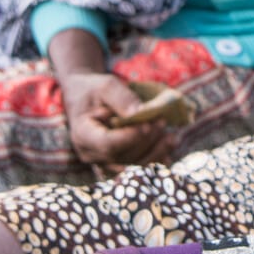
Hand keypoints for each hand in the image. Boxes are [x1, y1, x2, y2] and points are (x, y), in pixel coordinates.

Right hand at [55, 71, 171, 165]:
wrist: (84, 100)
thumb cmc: (93, 90)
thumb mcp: (105, 86)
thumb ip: (121, 97)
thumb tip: (140, 112)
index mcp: (83, 134)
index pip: (108, 144)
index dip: (131, 137)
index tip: (149, 124)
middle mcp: (91, 154)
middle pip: (123, 155)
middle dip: (147, 140)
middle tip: (162, 121)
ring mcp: (103, 162)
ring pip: (133, 165)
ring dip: (155, 151)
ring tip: (171, 135)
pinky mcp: (116, 163)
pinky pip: (138, 167)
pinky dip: (156, 158)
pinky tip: (168, 147)